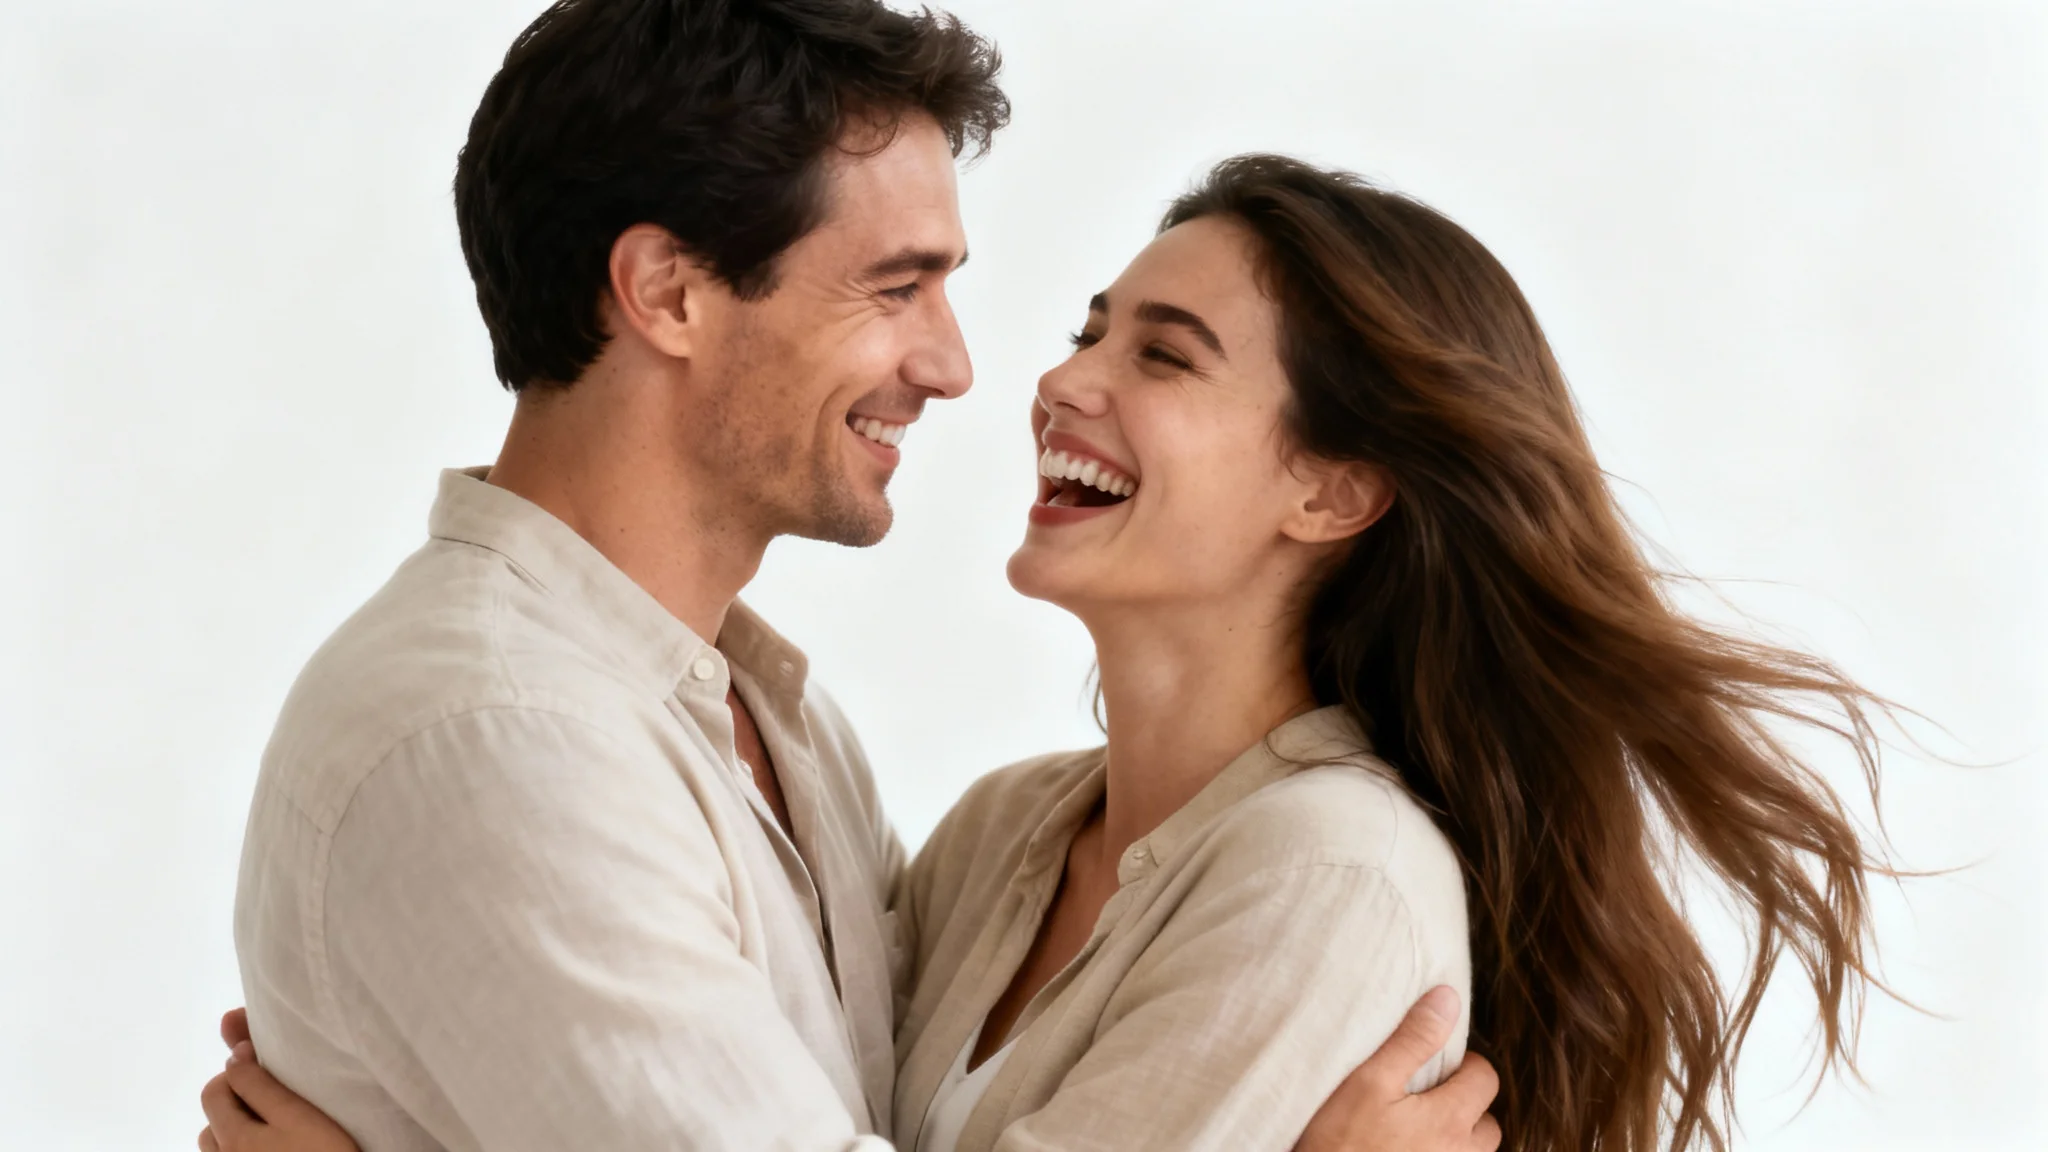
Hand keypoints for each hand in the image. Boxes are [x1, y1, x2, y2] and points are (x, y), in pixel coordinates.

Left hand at [197, 1008, 360, 1151]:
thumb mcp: (296, 1116)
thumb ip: (261, 1085)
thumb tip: (234, 1054)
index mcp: (232, 1135)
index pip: (214, 1089)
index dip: (238, 1070)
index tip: (267, 1068)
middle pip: (213, 1116)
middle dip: (236, 1099)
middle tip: (274, 1099)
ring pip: (217, 1143)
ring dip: (235, 1128)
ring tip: (270, 1128)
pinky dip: (241, 1148)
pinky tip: (271, 1149)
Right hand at [1296, 987, 1501, 1151]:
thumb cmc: (1340, 1142)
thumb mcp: (1369, 1081)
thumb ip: (1412, 1040)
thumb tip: (1448, 999)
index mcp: (1449, 1120)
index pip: (1486, 1079)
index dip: (1466, 1063)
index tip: (1438, 1062)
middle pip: (1488, 1124)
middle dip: (1468, 1105)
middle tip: (1431, 1096)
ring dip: (1458, 1138)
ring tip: (1421, 1127)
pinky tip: (1409, 1149)